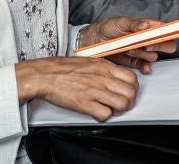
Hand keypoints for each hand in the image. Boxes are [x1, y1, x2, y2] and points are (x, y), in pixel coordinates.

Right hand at [15, 56, 138, 121]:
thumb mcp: (88, 61)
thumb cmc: (62, 68)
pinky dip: (104, 117)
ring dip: (119, 110)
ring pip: (122, 104)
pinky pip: (106, 115)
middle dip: (129, 101)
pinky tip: (98, 112)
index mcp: (103, 66)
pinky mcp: (85, 104)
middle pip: (130, 93)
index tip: (128, 92)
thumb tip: (115, 76)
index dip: (133, 88)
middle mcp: (102, 77)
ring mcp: (94, 91)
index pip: (131, 77)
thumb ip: (103, 69)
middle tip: (122, 103)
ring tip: (111, 109)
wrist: (45, 74)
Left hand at [78, 16, 177, 73]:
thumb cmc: (107, 27)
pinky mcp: (135, 61)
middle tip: (148, 46)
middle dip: (161, 46)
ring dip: (143, 54)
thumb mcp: (120, 22)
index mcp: (145, 26)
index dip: (172, 32)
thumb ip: (134, 24)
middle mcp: (146, 38)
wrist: (93, 41)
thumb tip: (146, 24)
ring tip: (128, 49)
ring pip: (153, 55)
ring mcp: (141, 50)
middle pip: (165, 44)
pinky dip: (146, 67)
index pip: (164, 29)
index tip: (173, 35)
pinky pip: (146, 66)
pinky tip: (144, 67)